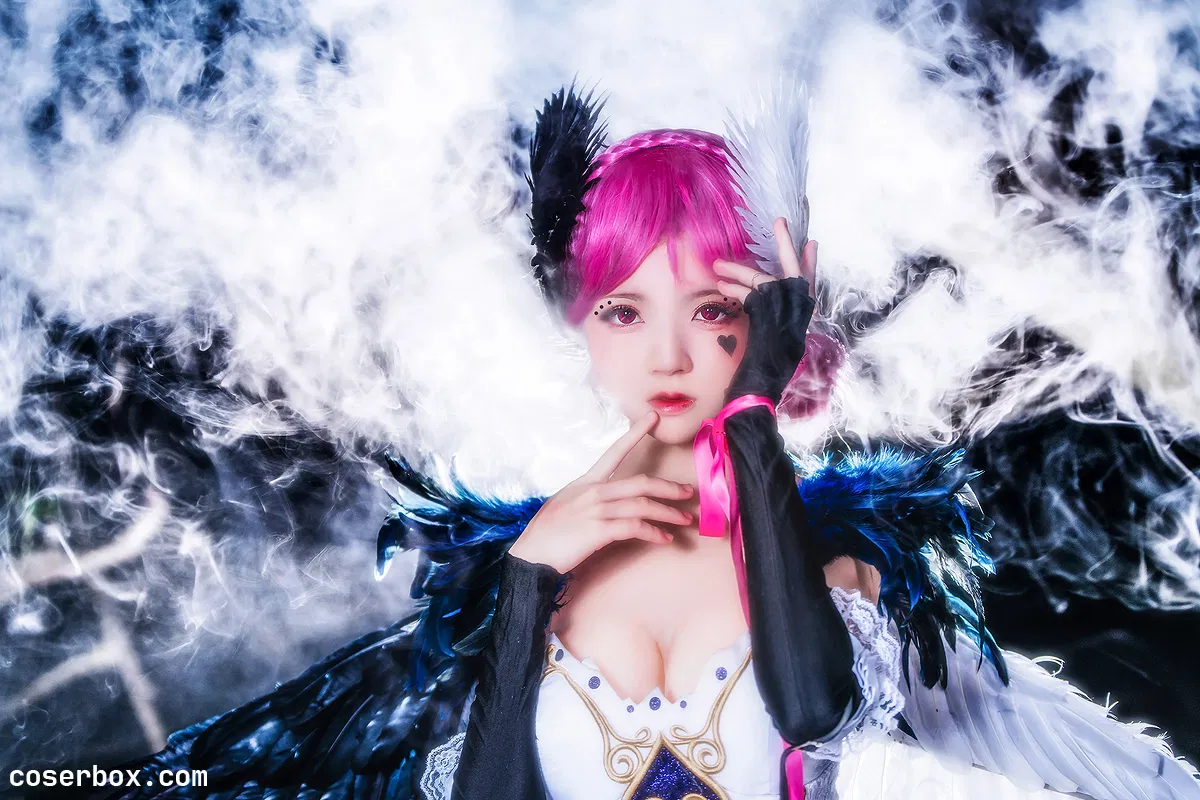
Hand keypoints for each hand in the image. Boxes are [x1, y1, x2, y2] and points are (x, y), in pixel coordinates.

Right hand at [508, 411, 694, 573]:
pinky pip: (635, 527)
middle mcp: (593, 491)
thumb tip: (604, 502)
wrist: (530, 556)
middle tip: (688, 493)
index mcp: (585, 482)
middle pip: (641, 483)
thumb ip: (586, 499)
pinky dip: (654, 533)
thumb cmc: (546, 535)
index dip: (635, 433)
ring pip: (643, 505)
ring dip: (668, 513)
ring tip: (684, 520)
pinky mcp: (599, 530)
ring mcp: (596, 510)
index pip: (614, 452)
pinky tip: (665, 539)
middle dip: (669, 487)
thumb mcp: (564, 506)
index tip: (653, 418)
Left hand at [713, 218, 818, 403]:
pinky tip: (722, 284)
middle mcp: (798, 316)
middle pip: (795, 273)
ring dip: (740, 270)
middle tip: (780, 221)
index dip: (808, 265)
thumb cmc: (759, 377)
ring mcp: (787, 316)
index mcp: (799, 322)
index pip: (807, 287)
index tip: (811, 244)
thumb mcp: (769, 344)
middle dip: (787, 245)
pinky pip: (756, 292)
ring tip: (717, 265)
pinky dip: (738, 286)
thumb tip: (757, 301)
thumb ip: (767, 321)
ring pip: (766, 280)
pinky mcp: (772, 317)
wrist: (758, 395)